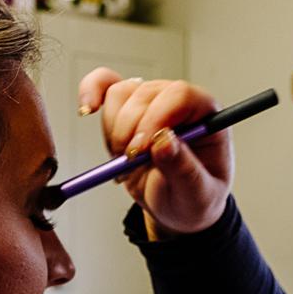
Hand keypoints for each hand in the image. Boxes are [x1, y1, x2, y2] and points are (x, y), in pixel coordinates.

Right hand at [76, 69, 231, 235]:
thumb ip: (184, 170)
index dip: (155, 118)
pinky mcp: (127, 109)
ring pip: (120, 93)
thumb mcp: (196, 195)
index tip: (140, 150)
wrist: (176, 208)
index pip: (179, 95)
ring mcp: (151, 102)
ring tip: (124, 160)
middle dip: (130, 131)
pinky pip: (105, 85)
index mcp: (205, 115)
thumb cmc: (194, 199)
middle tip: (131, 164)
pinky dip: (91, 92)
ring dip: (114, 130)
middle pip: (144, 93)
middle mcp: (178, 102)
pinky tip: (87, 110)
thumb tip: (164, 141)